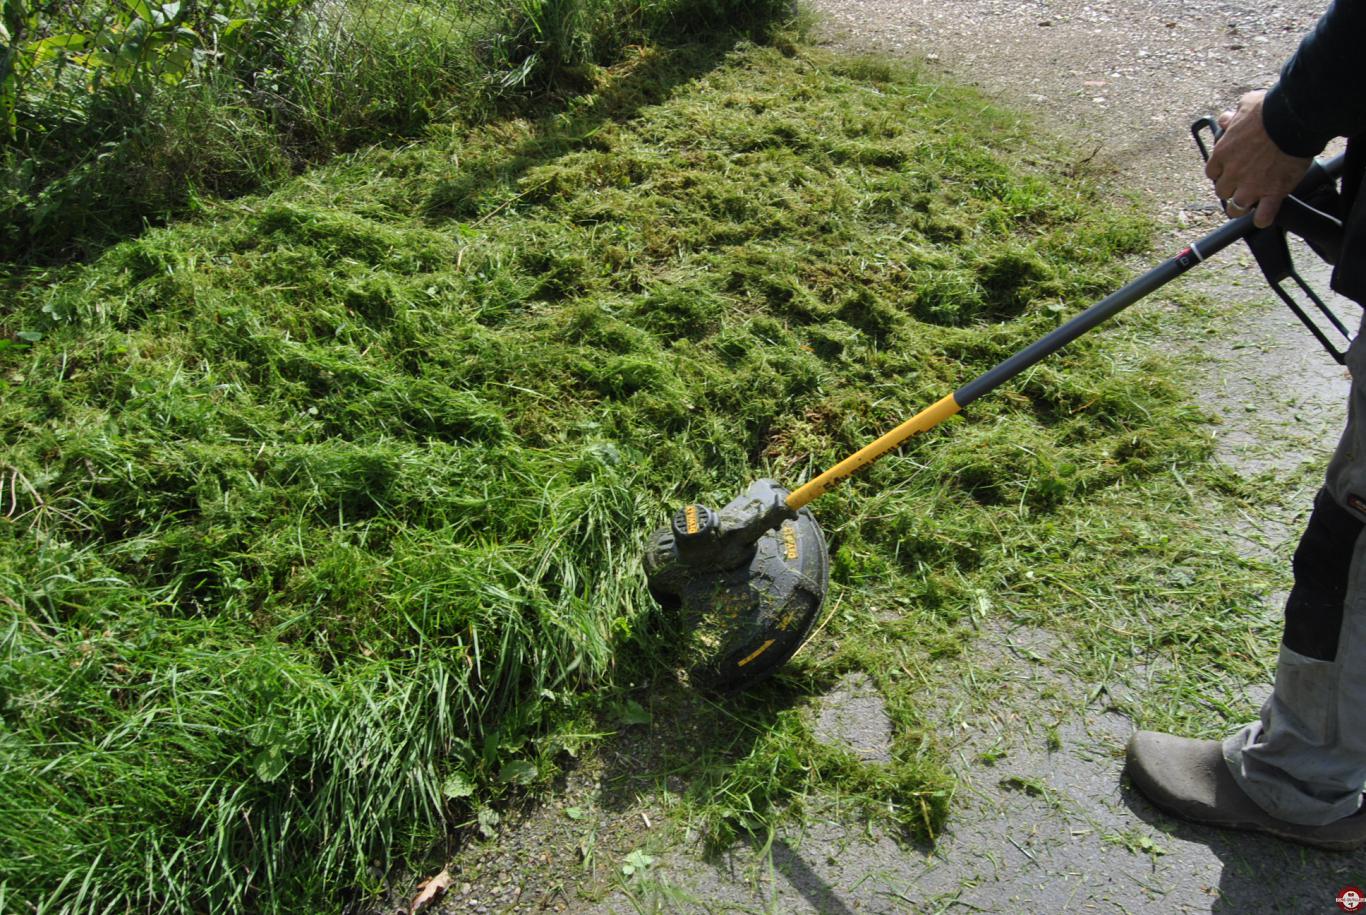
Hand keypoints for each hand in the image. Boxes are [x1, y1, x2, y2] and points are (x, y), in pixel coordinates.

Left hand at [1205, 90, 1312, 227]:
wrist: (1292, 120)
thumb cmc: (1268, 110)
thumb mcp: (1245, 106)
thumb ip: (1232, 116)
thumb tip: (1224, 119)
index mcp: (1222, 154)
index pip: (1212, 172)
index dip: (1220, 173)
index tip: (1227, 171)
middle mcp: (1233, 174)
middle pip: (1222, 191)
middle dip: (1229, 190)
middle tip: (1239, 186)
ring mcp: (1252, 186)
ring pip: (1237, 208)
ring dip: (1240, 209)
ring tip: (1245, 208)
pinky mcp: (1273, 192)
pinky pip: (1264, 215)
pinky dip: (1263, 219)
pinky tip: (1263, 218)